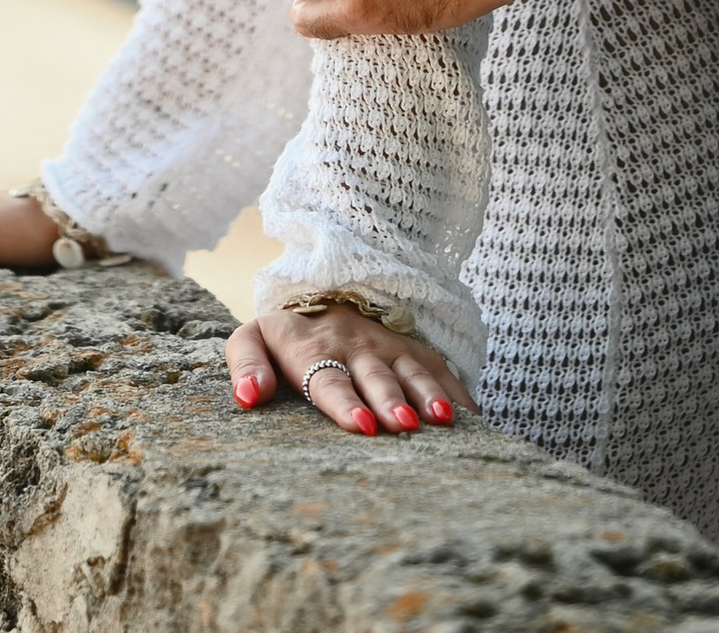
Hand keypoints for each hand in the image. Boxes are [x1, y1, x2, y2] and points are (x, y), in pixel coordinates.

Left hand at [225, 294, 471, 436]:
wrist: (324, 292)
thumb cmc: (286, 334)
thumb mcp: (254, 339)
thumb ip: (245, 365)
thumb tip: (247, 398)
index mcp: (313, 348)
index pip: (328, 378)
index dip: (345, 403)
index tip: (362, 426)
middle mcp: (355, 346)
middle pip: (376, 377)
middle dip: (391, 400)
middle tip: (405, 426)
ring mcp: (389, 346)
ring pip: (413, 371)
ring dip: (428, 395)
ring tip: (444, 421)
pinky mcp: (413, 349)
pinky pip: (439, 368)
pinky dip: (458, 392)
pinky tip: (473, 418)